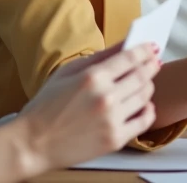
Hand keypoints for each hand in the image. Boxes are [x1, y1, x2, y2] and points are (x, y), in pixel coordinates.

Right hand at [16, 42, 159, 172]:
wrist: (32, 143)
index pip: (131, 58)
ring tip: (144, 83)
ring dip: (148, 86)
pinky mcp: (114, 139)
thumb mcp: (67, 72)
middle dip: (152, 65)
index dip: (145, 50)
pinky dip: (148, 111)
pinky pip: (144, 121)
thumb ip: (99, 57)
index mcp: (92, 77)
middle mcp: (105, 97)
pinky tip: (143, 106)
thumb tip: (125, 43)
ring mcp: (111, 119)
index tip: (152, 47)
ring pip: (145, 96)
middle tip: (154, 62)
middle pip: (142, 75)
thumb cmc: (46, 106)